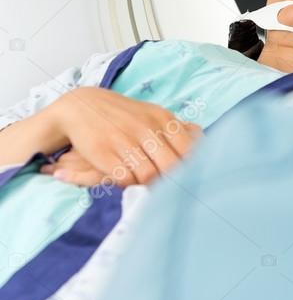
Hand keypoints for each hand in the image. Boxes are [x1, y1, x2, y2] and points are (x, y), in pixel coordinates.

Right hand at [38, 86, 202, 186]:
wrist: (82, 106)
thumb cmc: (124, 115)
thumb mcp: (153, 115)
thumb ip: (177, 129)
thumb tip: (202, 139)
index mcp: (162, 118)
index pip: (188, 149)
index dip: (192, 168)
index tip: (193, 180)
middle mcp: (145, 128)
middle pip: (171, 165)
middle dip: (174, 183)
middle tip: (175, 193)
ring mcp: (124, 140)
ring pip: (149, 175)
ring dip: (151, 186)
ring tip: (153, 191)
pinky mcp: (104, 153)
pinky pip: (126, 178)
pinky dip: (131, 185)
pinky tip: (132, 185)